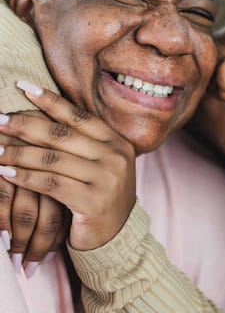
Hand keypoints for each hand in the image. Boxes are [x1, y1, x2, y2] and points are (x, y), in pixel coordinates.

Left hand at [0, 83, 135, 250]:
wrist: (116, 234)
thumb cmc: (102, 193)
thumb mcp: (100, 164)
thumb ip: (82, 143)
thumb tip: (41, 117)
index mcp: (117, 142)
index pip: (79, 117)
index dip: (50, 101)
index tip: (23, 87)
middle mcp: (115, 156)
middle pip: (62, 135)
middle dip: (26, 125)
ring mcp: (107, 178)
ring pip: (53, 159)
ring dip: (19, 153)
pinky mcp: (93, 201)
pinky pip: (51, 184)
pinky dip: (25, 177)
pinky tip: (6, 172)